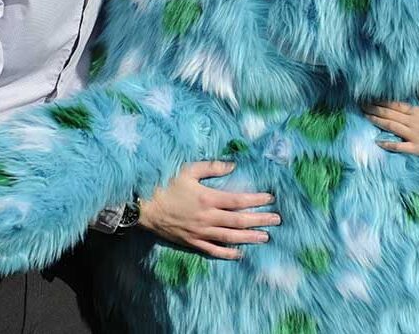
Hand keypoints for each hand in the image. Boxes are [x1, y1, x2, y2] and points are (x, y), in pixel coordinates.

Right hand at [138, 160, 279, 259]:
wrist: (142, 207)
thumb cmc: (164, 184)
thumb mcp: (187, 170)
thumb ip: (212, 167)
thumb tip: (233, 165)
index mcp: (207, 198)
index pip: (238, 200)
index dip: (256, 200)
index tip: (270, 199)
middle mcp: (207, 217)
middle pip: (239, 220)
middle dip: (260, 220)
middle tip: (277, 220)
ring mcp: (200, 232)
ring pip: (230, 237)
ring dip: (249, 237)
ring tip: (265, 237)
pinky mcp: (191, 242)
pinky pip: (212, 250)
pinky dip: (227, 253)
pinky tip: (240, 253)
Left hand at [364, 92, 418, 157]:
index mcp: (418, 112)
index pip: (396, 105)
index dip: (382, 101)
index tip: (370, 97)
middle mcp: (413, 122)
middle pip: (390, 114)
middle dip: (375, 109)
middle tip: (361, 105)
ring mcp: (414, 136)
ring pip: (392, 127)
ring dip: (377, 121)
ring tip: (365, 116)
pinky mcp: (417, 148)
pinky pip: (400, 146)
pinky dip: (388, 144)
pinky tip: (377, 141)